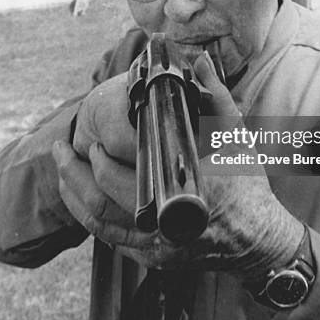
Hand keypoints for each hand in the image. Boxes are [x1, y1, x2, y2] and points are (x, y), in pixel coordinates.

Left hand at [54, 52, 303, 280]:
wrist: (258, 238)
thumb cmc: (247, 184)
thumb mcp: (236, 135)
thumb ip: (216, 95)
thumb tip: (199, 59)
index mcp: (189, 191)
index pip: (127, 180)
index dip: (101, 163)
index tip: (91, 143)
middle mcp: (169, 226)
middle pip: (103, 204)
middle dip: (74, 176)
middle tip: (61, 152)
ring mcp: (160, 248)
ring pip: (101, 226)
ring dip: (75, 197)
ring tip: (62, 172)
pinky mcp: (155, 260)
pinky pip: (111, 241)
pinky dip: (92, 218)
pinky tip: (81, 198)